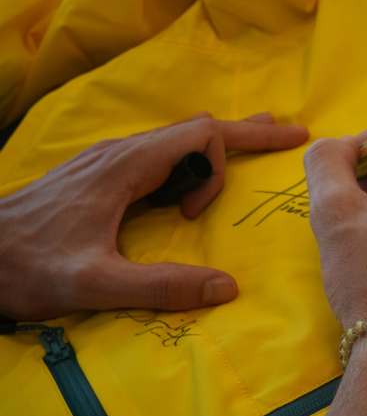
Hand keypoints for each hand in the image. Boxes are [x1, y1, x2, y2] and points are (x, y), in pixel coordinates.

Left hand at [0, 113, 307, 319]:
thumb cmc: (26, 266)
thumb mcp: (94, 284)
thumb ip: (162, 286)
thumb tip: (229, 287)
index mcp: (127, 167)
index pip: (201, 135)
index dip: (219, 169)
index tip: (195, 217)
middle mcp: (120, 152)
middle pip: (196, 128)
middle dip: (247, 133)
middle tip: (290, 133)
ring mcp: (106, 160)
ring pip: (176, 138)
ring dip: (218, 145)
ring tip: (257, 140)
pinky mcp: (97, 174)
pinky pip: (158, 153)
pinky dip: (190, 159)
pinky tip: (191, 178)